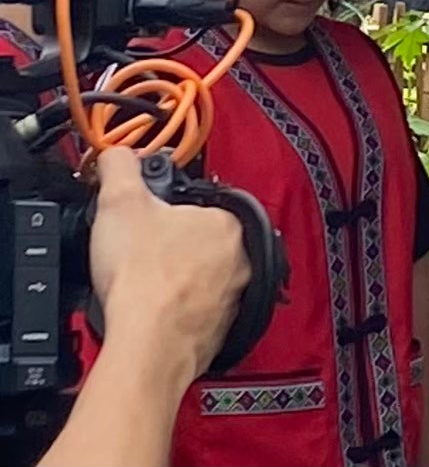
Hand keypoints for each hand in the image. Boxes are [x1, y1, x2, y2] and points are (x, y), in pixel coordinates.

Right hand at [89, 148, 249, 382]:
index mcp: (228, 224)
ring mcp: (235, 298)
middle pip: (200, 244)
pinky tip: (152, 312)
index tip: (144, 224)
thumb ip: (120, 168)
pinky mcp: (221, 331)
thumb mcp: (121, 202)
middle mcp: (242, 261)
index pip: (198, 206)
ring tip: (142, 286)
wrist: (147, 344)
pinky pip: (197, 314)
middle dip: (170, 248)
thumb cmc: (143, 278)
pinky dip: (176, 313)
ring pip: (201, 280)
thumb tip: (117, 154)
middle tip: (139, 256)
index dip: (164, 213)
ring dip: (175, 282)